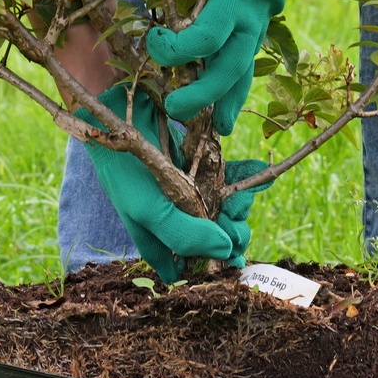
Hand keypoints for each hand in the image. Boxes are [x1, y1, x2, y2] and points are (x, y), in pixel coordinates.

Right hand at [74, 87, 273, 280]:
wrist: (116, 113)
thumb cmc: (126, 172)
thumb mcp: (150, 211)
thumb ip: (186, 236)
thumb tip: (226, 251)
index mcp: (160, 236)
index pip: (191, 262)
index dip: (212, 264)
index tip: (230, 259)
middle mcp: (176, 216)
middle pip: (213, 235)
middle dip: (230, 233)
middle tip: (236, 225)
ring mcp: (190, 189)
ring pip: (225, 207)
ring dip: (239, 206)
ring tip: (242, 200)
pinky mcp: (201, 163)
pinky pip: (230, 174)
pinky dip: (247, 176)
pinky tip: (261, 173)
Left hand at [146, 0, 377, 133]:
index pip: (207, 38)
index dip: (177, 50)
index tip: (153, 45)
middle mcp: (255, 10)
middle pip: (231, 66)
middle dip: (206, 97)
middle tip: (177, 115)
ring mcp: (264, 12)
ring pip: (246, 63)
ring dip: (228, 95)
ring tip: (217, 126)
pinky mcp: (265, 7)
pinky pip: (250, 48)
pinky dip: (239, 73)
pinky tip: (229, 89)